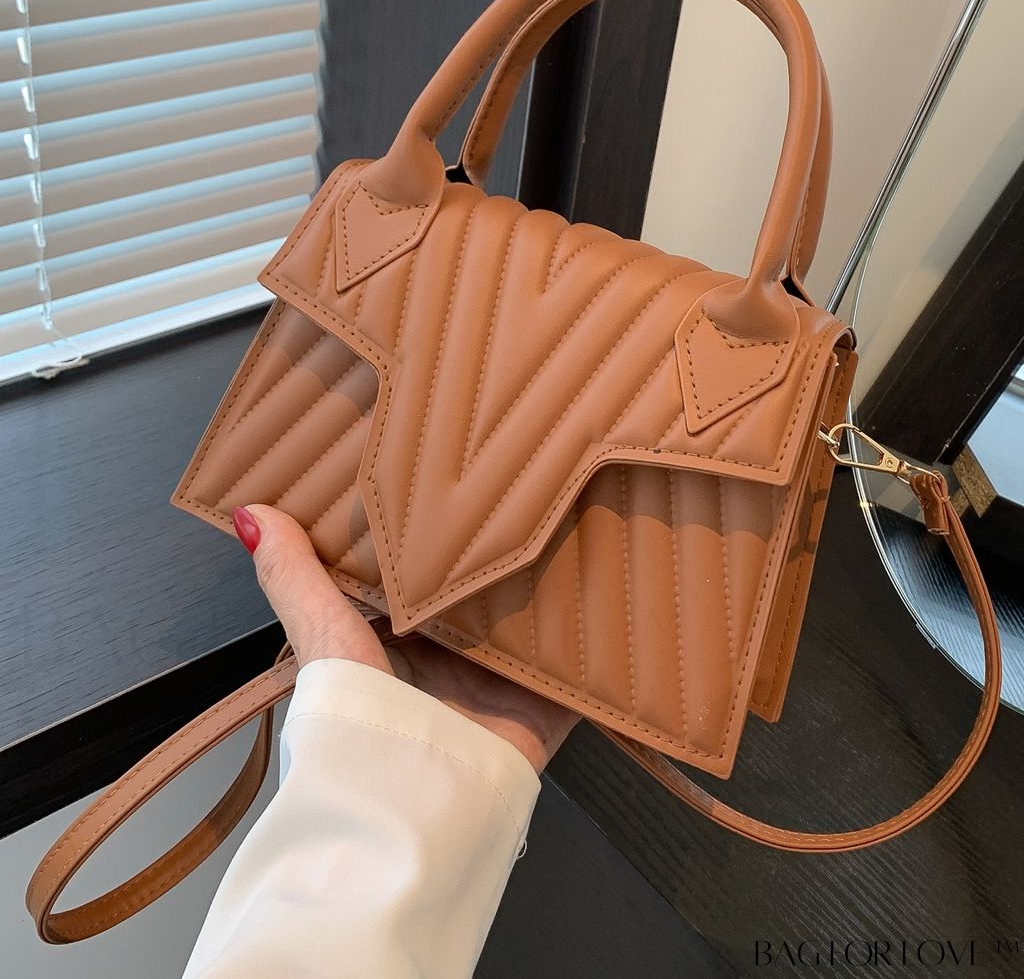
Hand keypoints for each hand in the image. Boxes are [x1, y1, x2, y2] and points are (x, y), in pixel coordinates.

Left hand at [232, 505, 577, 773]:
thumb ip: (293, 577)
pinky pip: (574, 665)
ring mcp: (498, 683)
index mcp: (397, 638)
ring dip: (549, 581)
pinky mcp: (542, 708)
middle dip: (502, 549)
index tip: (451, 472)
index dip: (434, 529)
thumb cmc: (357, 725)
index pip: (421, 571)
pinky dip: (590, 635)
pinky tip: (608, 583)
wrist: (408, 808)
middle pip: (483, 591)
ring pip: (531, 617)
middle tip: (527, 483)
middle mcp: (449, 657)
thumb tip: (249, 511)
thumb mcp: (324, 637)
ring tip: (575, 514)